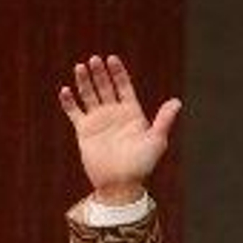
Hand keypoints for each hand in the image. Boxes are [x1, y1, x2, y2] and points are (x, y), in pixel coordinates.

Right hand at [58, 54, 181, 204]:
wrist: (120, 184)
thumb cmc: (141, 164)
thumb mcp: (156, 141)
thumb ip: (164, 120)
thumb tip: (177, 102)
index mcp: (132, 114)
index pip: (124, 87)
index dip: (118, 73)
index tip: (112, 58)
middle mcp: (114, 114)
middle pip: (105, 87)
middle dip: (100, 73)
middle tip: (94, 60)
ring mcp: (98, 122)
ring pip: (89, 95)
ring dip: (84, 81)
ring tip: (80, 67)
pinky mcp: (84, 131)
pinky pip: (74, 112)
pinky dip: (69, 102)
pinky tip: (65, 90)